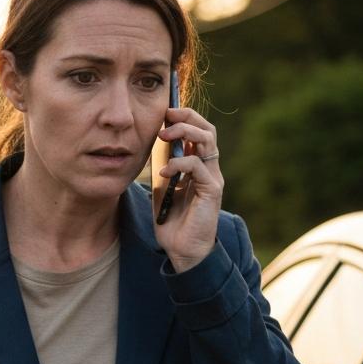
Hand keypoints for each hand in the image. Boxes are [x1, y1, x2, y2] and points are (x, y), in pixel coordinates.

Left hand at [152, 107, 224, 272]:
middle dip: (187, 118)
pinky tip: (164, 172)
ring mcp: (212, 178)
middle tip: (166, 116)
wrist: (182, 251)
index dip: (184, 118)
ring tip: (163, 135)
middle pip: (206, 130)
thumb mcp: (162, 190)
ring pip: (207, 141)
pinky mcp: (212, 191)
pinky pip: (198, 167)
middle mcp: (209, 168)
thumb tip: (150, 146)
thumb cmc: (172, 222)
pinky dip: (179, 164)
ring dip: (184, 133)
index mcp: (198, 165)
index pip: (197, 132)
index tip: (164, 113)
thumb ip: (161, 169)